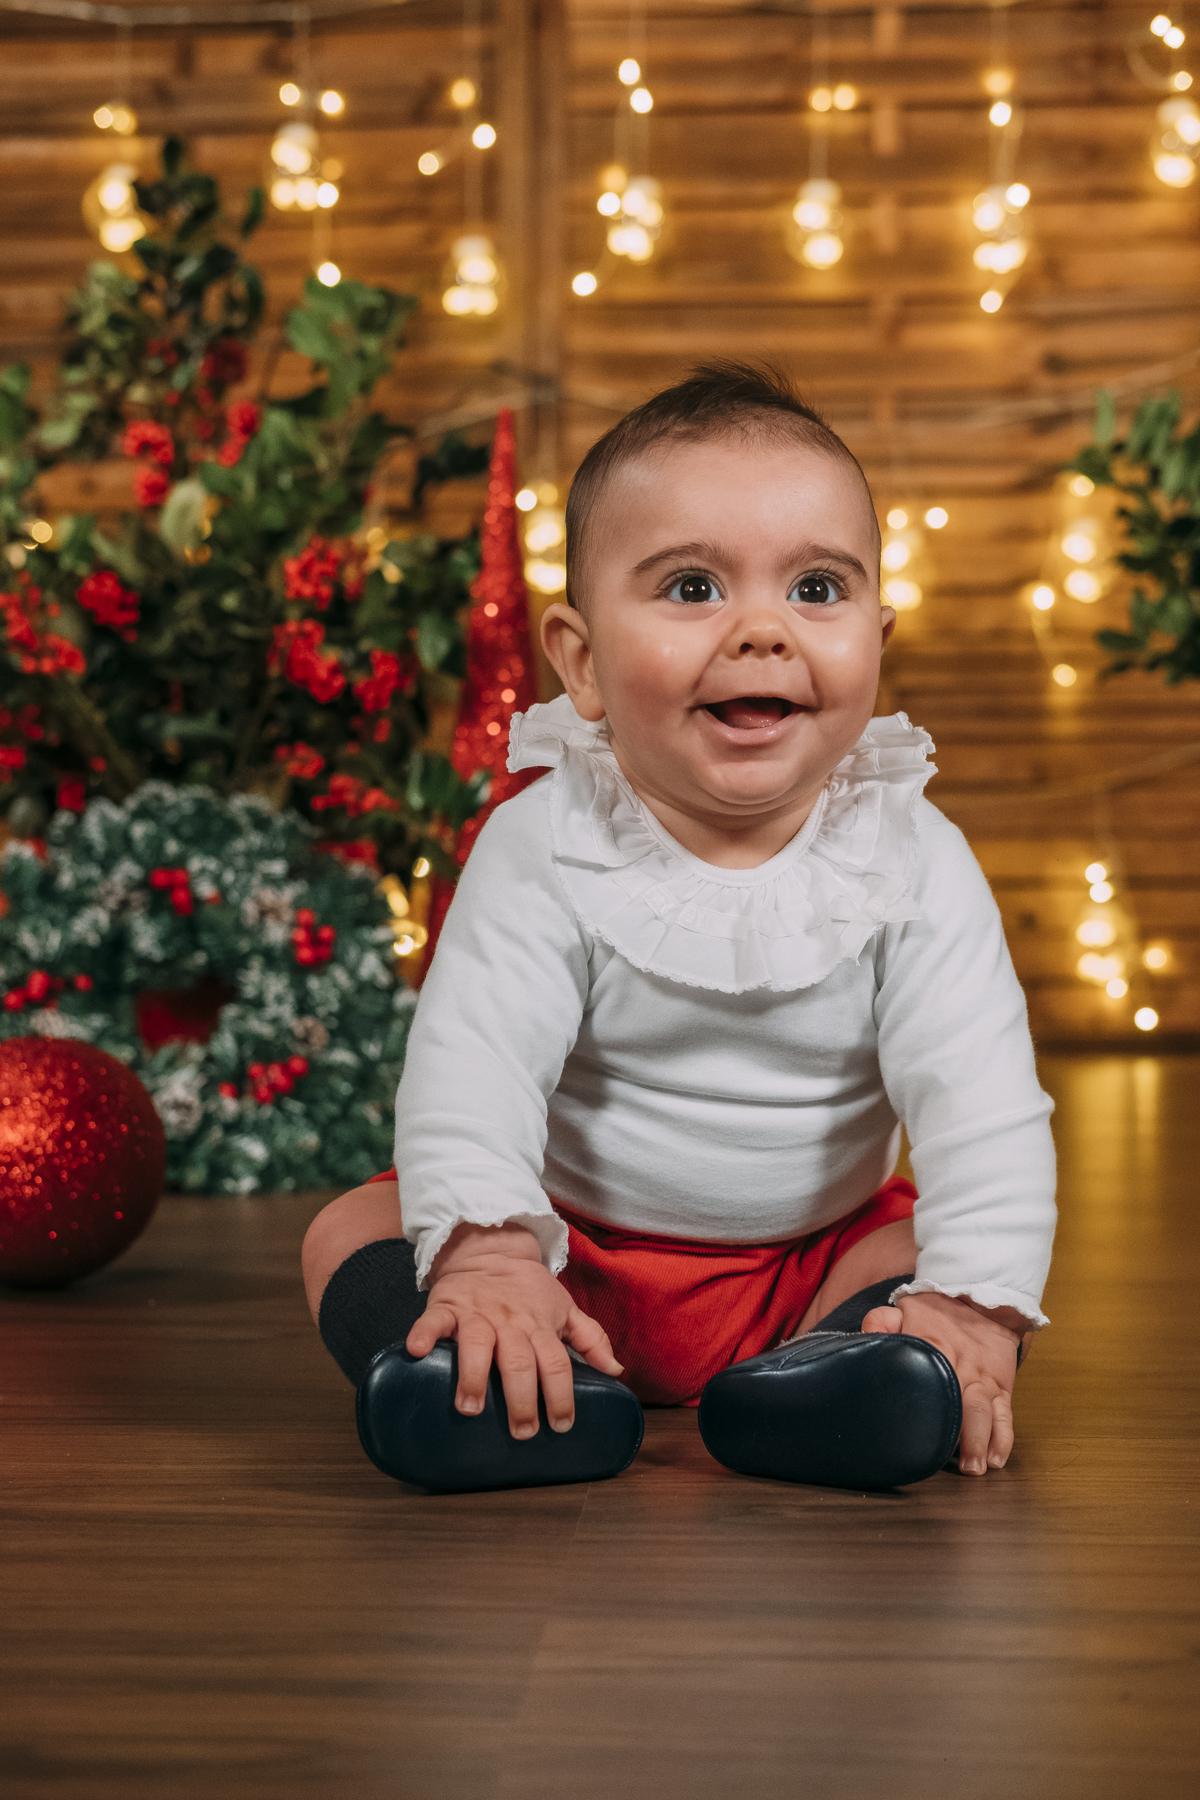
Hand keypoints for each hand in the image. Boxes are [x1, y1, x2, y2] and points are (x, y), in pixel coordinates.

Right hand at [406, 1220, 623, 1440]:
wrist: (492, 1247)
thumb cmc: (529, 1288)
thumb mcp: (564, 1308)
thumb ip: (591, 1339)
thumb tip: (617, 1371)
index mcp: (540, 1326)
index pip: (557, 1363)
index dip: (561, 1395)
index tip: (562, 1426)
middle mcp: (510, 1322)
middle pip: (519, 1361)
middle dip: (522, 1398)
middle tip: (522, 1431)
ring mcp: (477, 1314)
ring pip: (478, 1344)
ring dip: (473, 1376)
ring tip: (470, 1408)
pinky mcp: (447, 1306)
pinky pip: (433, 1320)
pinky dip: (423, 1333)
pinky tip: (417, 1351)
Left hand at [861, 1290, 1028, 1474]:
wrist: (984, 1295)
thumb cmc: (938, 1309)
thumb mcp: (905, 1307)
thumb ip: (882, 1321)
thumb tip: (867, 1333)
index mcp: (933, 1347)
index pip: (927, 1377)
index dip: (924, 1404)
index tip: (916, 1433)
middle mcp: (961, 1367)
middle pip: (961, 1403)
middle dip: (960, 1436)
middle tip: (954, 1464)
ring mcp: (983, 1379)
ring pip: (985, 1413)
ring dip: (981, 1441)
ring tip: (976, 1467)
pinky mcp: (1001, 1385)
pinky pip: (1005, 1414)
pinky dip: (1003, 1437)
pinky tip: (996, 1458)